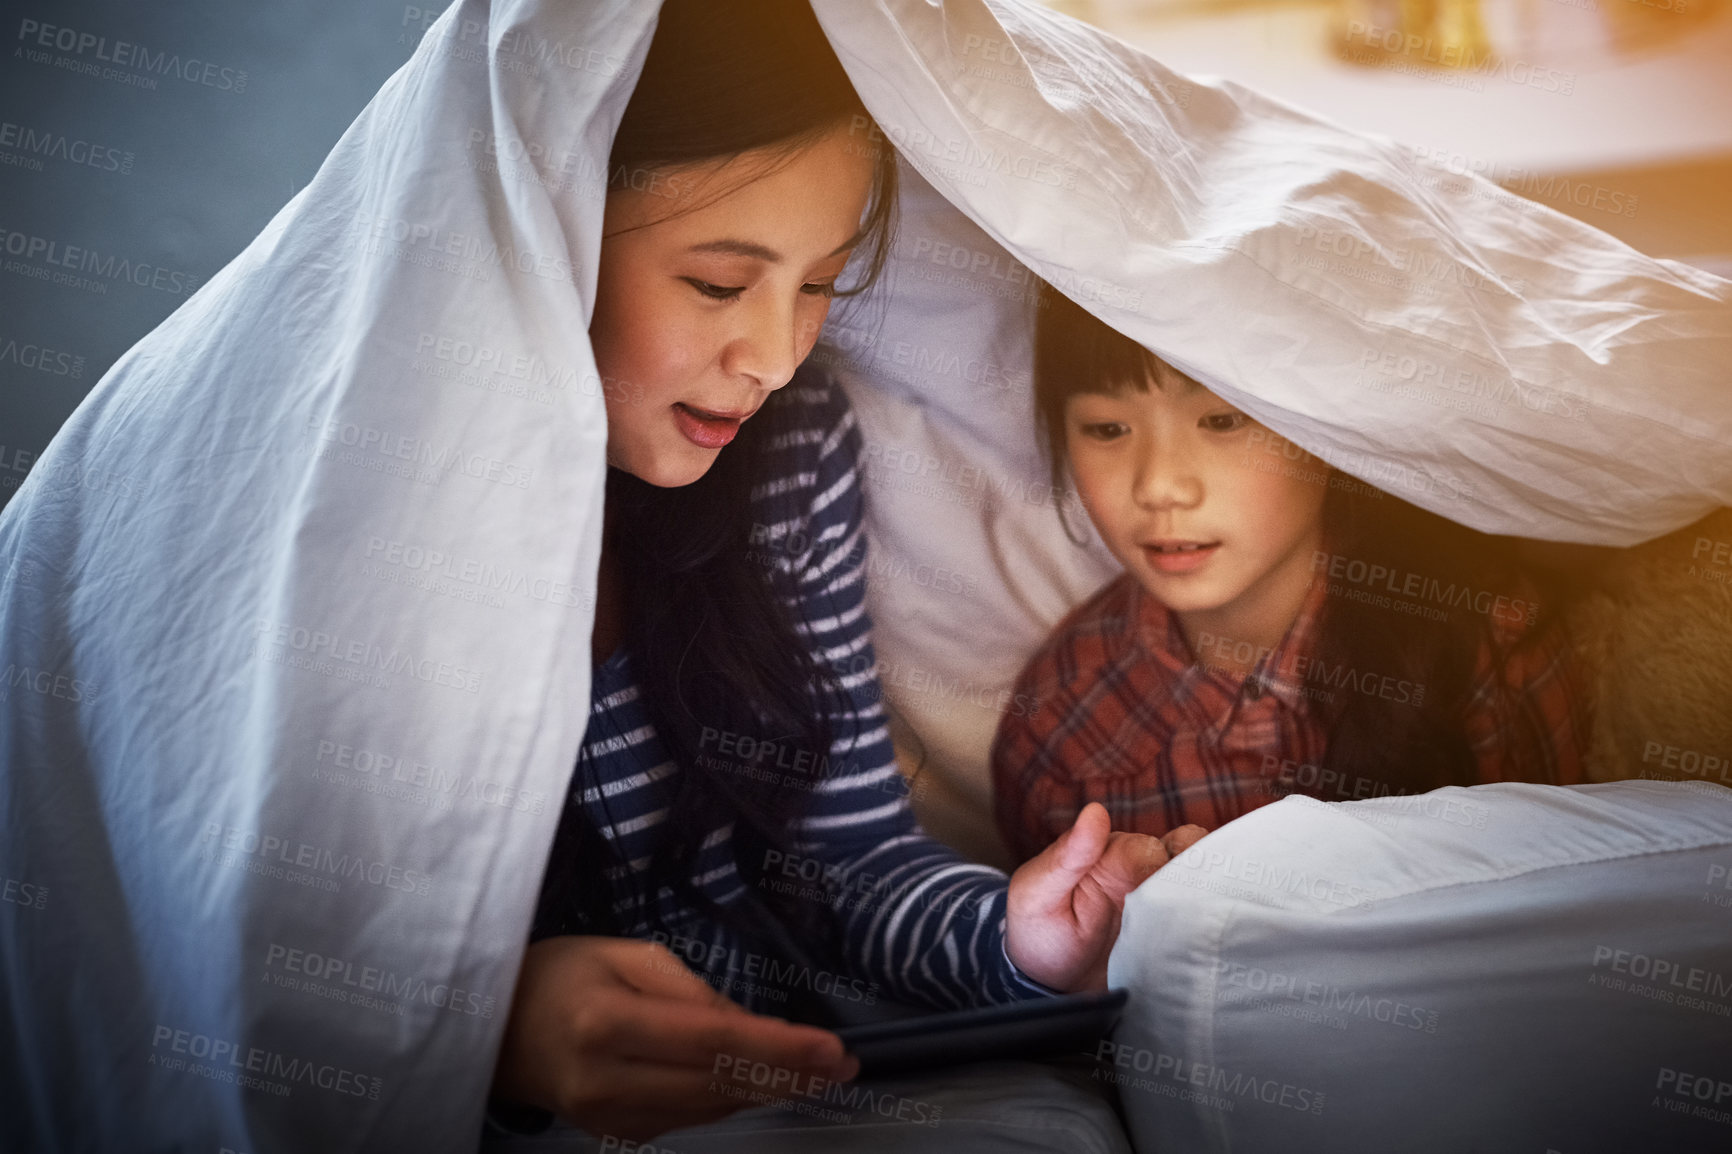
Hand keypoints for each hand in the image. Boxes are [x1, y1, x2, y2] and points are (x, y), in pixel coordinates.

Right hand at [492, 936, 858, 1141]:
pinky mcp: (617, 1135)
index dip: (778, 1048)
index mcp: (607, 1026)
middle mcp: (609, 1083)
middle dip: (789, 1075)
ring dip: (770, 1090)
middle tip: (844, 1065)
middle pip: (719, 1084)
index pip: (713, 1041)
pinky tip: (765, 1082)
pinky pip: (690, 1118)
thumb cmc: (561, 976)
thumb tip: (743, 1023)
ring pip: (711, 1108)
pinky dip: (732, 1098)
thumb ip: (685, 986)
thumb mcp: (621, 954)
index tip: (831, 1047)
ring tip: (822, 1072)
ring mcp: (611, 1119)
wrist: (495, 1032)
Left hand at [1005, 804, 1206, 991]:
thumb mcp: (1039, 895)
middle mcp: (1140, 872)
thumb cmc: (1037, 932)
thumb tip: (1095, 811)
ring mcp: (1159, 902)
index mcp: (1109, 854)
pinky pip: (1203, 916)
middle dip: (1191, 879)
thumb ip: (1067, 856)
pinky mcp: (1171, 932)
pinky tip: (1211, 935)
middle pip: (1187, 859)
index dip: (1158, 865)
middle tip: (1185, 909)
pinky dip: (1211, 918)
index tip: (1158, 888)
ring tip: (1202, 922)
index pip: (1151, 848)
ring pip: (1201, 881)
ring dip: (1207, 896)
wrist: (1047, 985)